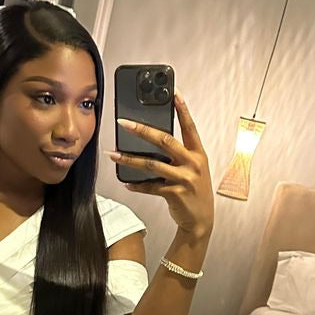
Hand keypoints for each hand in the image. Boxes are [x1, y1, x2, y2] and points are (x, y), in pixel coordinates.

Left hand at [108, 89, 213, 237]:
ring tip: (113, 154)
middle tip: (123, 123)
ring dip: (129, 159)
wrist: (201, 221)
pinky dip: (136, 185)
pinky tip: (126, 182)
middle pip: (165, 140)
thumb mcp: (193, 169)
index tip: (173, 93)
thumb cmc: (195, 191)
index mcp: (198, 153)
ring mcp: (184, 179)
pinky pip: (150, 186)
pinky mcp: (174, 193)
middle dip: (142, 130)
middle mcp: (193, 163)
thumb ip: (179, 154)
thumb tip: (153, 140)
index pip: (190, 127)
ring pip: (151, 164)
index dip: (182, 109)